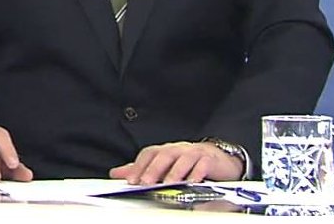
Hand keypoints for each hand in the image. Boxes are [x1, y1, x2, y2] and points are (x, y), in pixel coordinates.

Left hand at [109, 141, 243, 184]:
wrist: (218, 158)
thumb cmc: (187, 162)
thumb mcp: (163, 166)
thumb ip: (141, 169)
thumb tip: (116, 173)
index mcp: (165, 150)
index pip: (149, 153)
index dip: (139, 165)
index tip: (131, 180)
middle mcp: (177, 149)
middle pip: (164, 154)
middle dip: (154, 168)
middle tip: (146, 182)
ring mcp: (194, 153)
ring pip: (183, 158)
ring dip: (175, 171)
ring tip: (168, 184)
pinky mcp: (209, 159)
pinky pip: (203, 164)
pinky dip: (197, 172)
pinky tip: (193, 181)